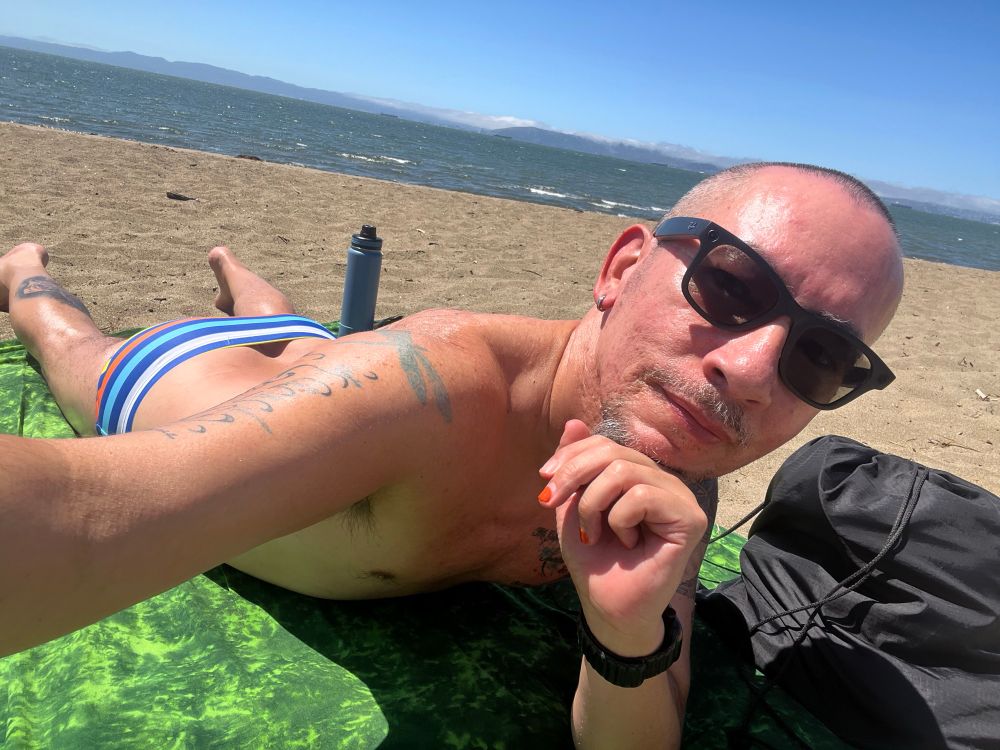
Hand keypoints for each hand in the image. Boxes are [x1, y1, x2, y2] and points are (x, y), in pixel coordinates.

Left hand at [539, 420, 706, 653]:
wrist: (608, 607)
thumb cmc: (594, 559)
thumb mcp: (573, 506)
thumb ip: (574, 466)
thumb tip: (572, 422)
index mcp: (639, 474)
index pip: (604, 443)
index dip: (571, 456)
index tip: (545, 484)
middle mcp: (663, 480)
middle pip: (613, 452)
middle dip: (574, 475)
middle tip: (552, 504)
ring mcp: (680, 497)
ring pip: (625, 472)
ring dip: (593, 504)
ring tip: (592, 533)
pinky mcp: (691, 518)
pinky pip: (643, 496)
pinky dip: (620, 520)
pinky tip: (627, 544)